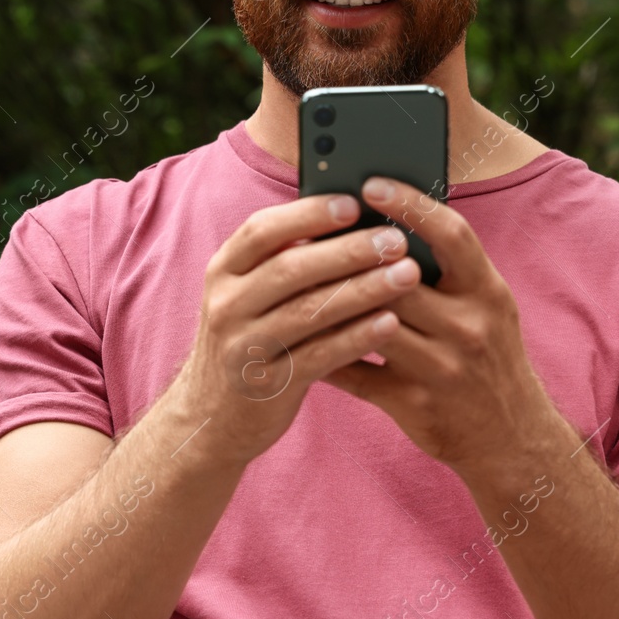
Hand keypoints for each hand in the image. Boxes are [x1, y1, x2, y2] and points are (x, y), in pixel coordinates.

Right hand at [174, 191, 424, 467]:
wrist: (211, 417)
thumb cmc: (248, 339)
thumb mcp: (247, 295)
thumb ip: (284, 261)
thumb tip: (352, 221)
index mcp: (222, 271)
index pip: (261, 230)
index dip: (307, 214)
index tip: (353, 202)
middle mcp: (226, 304)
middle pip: (290, 268)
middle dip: (347, 251)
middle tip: (396, 240)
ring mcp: (243, 346)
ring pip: (308, 312)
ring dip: (362, 290)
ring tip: (408, 275)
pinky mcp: (266, 385)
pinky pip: (318, 356)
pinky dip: (356, 337)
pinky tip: (390, 323)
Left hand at [318, 176, 559, 475]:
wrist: (511, 439)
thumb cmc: (487, 355)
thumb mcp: (485, 305)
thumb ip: (447, 268)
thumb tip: (385, 217)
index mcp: (488, 292)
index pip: (452, 235)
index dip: (412, 205)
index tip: (370, 183)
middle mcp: (470, 327)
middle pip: (399, 279)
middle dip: (352, 254)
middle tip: (310, 228)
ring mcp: (442, 369)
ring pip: (371, 323)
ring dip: (330, 300)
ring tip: (293, 274)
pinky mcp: (413, 404)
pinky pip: (355, 372)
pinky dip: (323, 352)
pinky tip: (295, 333)